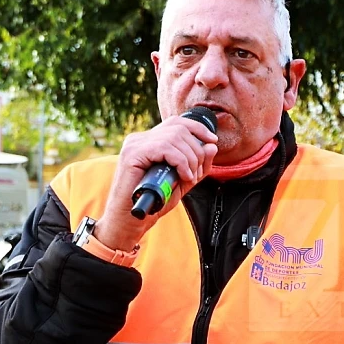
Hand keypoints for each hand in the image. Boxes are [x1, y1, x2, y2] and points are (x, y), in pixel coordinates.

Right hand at [92, 116, 218, 250]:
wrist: (131, 221)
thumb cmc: (154, 202)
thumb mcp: (184, 182)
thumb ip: (198, 165)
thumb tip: (211, 146)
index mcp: (150, 141)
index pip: (176, 122)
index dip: (197, 128)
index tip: (212, 141)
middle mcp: (140, 139)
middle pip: (179, 129)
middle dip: (196, 151)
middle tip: (196, 173)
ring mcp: (135, 145)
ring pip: (174, 137)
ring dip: (190, 159)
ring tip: (189, 177)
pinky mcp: (132, 154)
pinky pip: (164, 148)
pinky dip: (180, 162)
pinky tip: (183, 176)